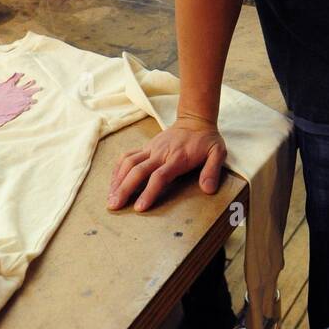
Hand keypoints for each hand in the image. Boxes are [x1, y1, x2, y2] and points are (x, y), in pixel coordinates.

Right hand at [107, 115, 226, 212]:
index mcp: (177, 158)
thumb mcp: (218, 153)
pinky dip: (118, 169)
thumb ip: (212, 170)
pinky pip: (127, 156)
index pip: (159, 176)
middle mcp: (160, 153)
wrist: (195, 120)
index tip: (139, 207)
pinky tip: (113, 183)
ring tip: (110, 198)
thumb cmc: (206, 140)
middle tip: (114, 206)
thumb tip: (208, 189)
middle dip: (125, 189)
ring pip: (128, 163)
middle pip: (138, 171)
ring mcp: (151, 149)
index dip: (149, 192)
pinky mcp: (146, 147)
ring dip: (117, 180)